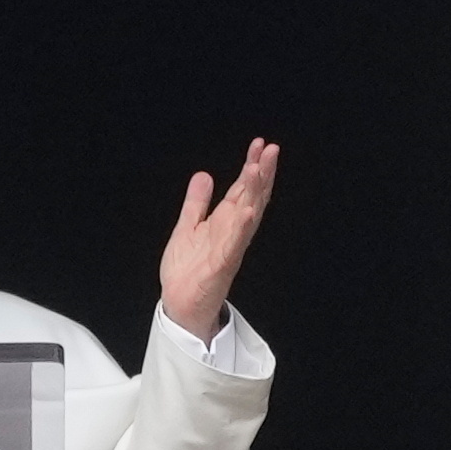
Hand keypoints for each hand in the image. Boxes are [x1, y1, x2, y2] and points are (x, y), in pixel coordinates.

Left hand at [159, 138, 278, 341]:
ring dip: (254, 193)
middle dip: (261, 174)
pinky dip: (241, 228)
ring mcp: (229, 248)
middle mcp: (232, 233)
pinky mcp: (220, 266)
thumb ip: (197, 203)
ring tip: (258, 170)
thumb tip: (204, 175)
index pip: (243, 190)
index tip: (260, 145)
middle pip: (251, 198)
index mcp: (225, 223)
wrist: (180, 304)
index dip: (252, 167)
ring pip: (246, 217)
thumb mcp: (187, 227)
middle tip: (271, 149)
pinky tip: (249, 211)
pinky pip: (233, 245)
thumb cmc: (187, 270)